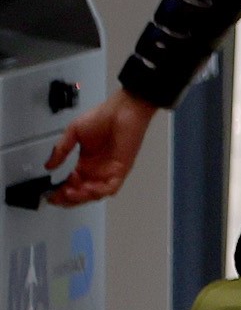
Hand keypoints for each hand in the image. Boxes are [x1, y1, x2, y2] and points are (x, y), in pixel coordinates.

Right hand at [44, 88, 156, 205]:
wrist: (122, 111)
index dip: (60, 191)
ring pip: (95, 193)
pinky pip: (111, 187)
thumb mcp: (73, 133)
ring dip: (81, 197)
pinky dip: (99, 191)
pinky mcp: (121, 170)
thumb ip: (61, 150)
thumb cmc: (101, 118)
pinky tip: (87, 189)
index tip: (49, 195)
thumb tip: (48, 166)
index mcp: (85, 163)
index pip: (72, 183)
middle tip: (56, 198)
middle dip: (68, 198)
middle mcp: (97, 170)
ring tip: (69, 193)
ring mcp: (109, 172)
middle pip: (81, 192)